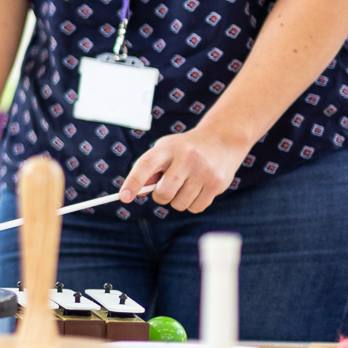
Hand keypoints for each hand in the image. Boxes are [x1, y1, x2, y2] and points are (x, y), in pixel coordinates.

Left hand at [118, 122, 250, 213]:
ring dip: (178, 200)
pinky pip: (196, 207)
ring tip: (186, 184)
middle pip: (164, 192)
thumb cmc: (185, 148)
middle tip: (166, 187)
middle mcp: (186, 157)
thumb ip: (150, 170)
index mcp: (168, 147)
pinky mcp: (217, 183)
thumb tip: (138, 192)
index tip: (124, 197)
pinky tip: (198, 188)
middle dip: (161, 196)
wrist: (222, 139)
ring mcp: (204, 170)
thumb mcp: (165, 150)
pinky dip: (192, 204)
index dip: (133, 182)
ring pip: (179, 204)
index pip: (146, 165)